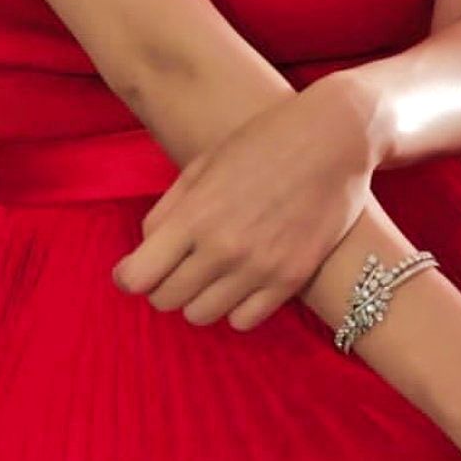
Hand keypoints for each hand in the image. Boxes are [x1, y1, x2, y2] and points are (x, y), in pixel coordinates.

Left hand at [111, 76, 378, 331]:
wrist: (333, 139)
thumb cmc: (262, 143)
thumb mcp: (203, 165)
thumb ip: (170, 209)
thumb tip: (147, 248)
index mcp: (195, 215)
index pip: (137, 276)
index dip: (127, 276)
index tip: (132, 271)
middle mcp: (223, 248)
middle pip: (166, 300)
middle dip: (161, 286)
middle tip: (174, 269)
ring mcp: (259, 268)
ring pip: (200, 316)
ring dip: (197, 298)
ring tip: (209, 274)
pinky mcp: (291, 280)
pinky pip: (244, 321)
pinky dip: (234, 307)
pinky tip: (240, 283)